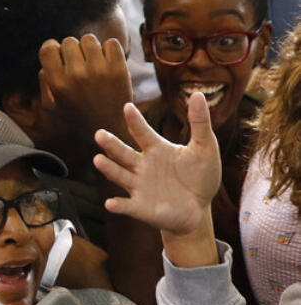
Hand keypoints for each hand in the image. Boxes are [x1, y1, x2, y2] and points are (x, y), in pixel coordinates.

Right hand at [39, 35, 132, 141]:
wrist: (109, 126)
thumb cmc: (76, 115)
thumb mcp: (51, 105)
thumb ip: (44, 82)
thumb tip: (47, 61)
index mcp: (58, 84)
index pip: (48, 48)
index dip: (51, 47)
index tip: (57, 54)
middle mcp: (77, 75)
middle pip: (69, 41)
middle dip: (71, 49)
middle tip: (77, 62)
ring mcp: (99, 70)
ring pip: (89, 39)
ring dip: (89, 48)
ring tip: (92, 61)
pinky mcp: (118, 68)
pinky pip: (111, 43)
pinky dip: (108, 49)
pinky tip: (105, 61)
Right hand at [95, 94, 221, 237]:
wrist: (199, 209)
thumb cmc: (200, 176)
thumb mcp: (205, 147)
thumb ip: (200, 122)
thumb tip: (198, 94)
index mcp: (156, 150)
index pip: (142, 132)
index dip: (135, 120)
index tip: (128, 107)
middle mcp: (142, 166)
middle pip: (123, 153)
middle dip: (111, 145)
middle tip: (100, 134)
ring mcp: (139, 186)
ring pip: (119, 175)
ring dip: (109, 169)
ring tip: (98, 160)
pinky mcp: (139, 207)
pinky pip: (125, 205)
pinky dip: (117, 205)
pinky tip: (110, 203)